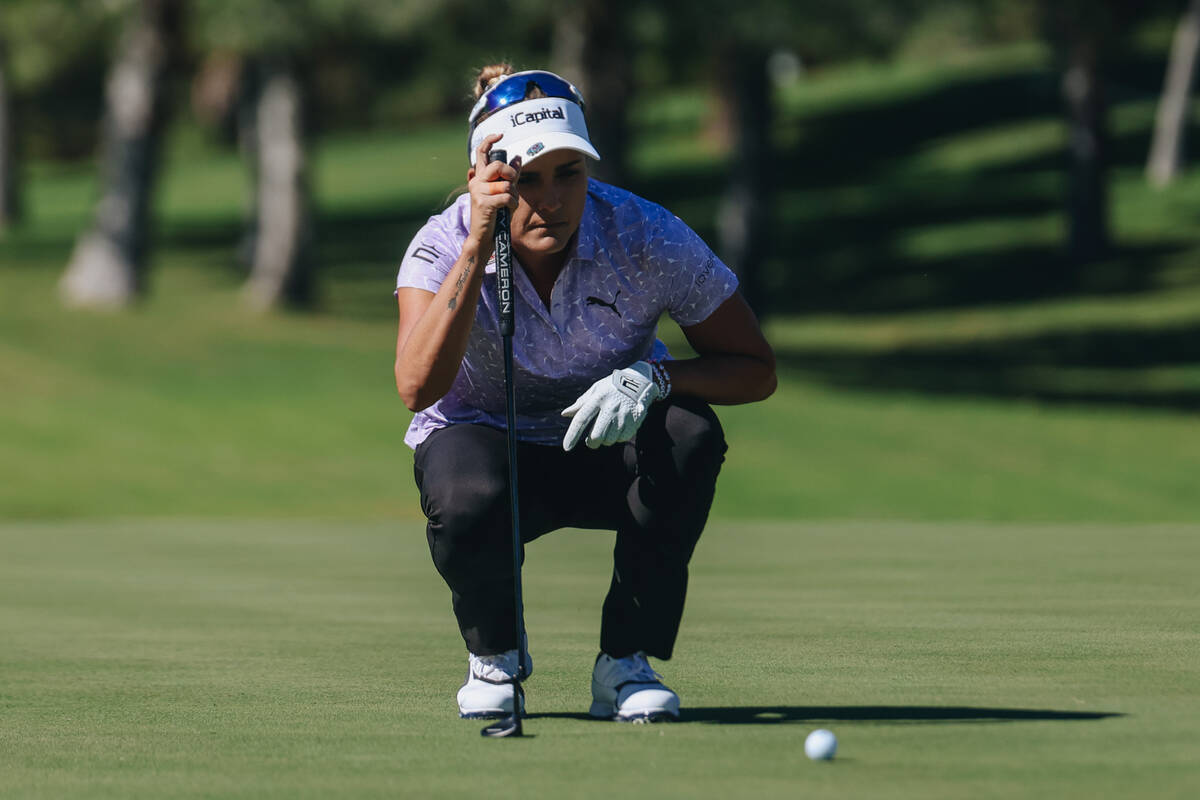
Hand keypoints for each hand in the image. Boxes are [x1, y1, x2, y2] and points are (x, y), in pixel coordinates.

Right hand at [467, 134, 521, 250]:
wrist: (483, 237)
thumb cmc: (494, 215)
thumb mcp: (502, 192)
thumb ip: (509, 176)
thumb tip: (518, 157)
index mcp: (479, 177)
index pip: (481, 152)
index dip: (489, 140)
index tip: (500, 135)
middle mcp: (476, 182)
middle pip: (497, 166)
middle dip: (510, 174)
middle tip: (512, 185)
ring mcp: (478, 192)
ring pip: (506, 184)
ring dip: (513, 195)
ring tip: (508, 205)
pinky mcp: (483, 203)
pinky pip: (507, 197)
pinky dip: (512, 204)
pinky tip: (507, 211)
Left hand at [562, 361, 660, 450]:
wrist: (639, 381)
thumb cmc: (611, 386)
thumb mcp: (596, 390)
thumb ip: (581, 403)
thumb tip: (565, 414)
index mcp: (598, 398)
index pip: (581, 419)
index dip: (572, 435)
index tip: (566, 447)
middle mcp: (610, 407)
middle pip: (597, 436)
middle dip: (592, 443)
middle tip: (591, 441)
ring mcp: (624, 415)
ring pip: (609, 440)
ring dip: (606, 439)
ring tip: (607, 430)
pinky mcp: (635, 421)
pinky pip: (622, 439)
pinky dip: (618, 437)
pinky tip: (618, 428)